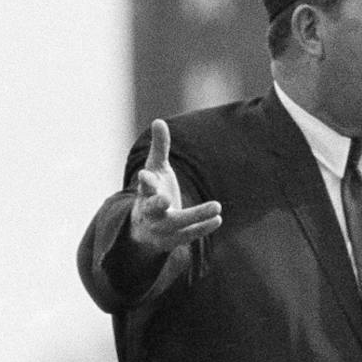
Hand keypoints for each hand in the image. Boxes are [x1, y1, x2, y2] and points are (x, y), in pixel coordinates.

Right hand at [127, 119, 222, 255]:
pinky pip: (189, 235)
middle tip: (165, 199)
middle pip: (153, 208)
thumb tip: (158, 121)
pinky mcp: (173, 240)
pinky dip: (203, 227)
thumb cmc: (153, 192)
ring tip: (217, 207)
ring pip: (177, 223)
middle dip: (157, 204)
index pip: (144, 186)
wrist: (145, 230)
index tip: (144, 175)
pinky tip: (218, 219)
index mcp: (145, 192)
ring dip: (196, 215)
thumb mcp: (155, 170)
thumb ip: (159, 148)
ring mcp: (161, 228)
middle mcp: (150, 212)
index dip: (145, 181)